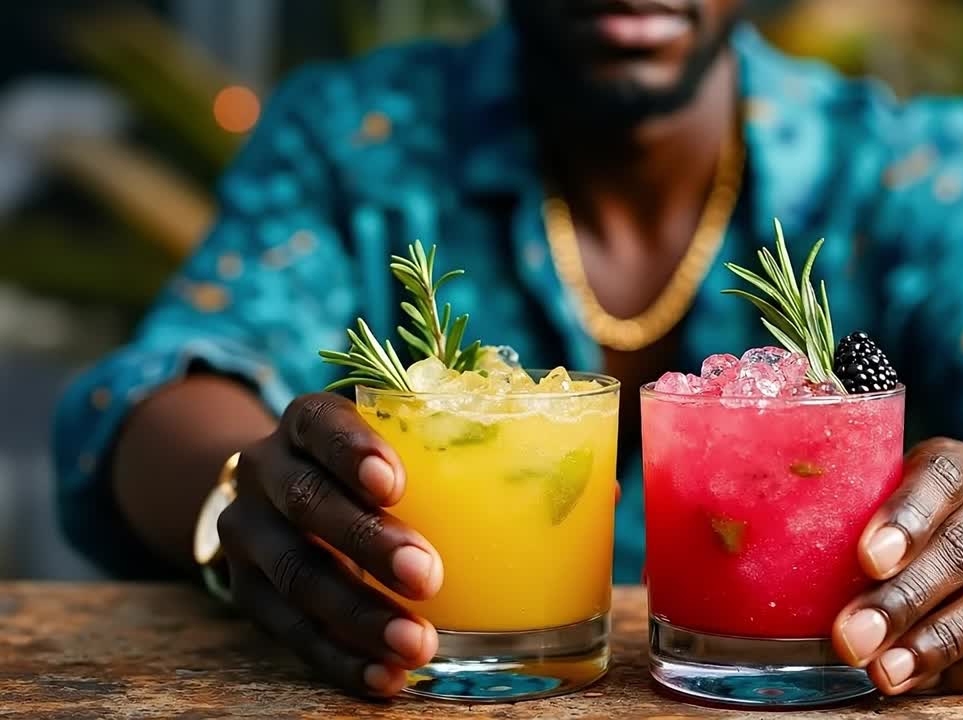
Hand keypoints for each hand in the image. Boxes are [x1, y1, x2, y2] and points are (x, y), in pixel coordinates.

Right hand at [215, 393, 443, 695]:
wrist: (273, 498)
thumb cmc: (365, 469)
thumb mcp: (392, 443)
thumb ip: (448, 454)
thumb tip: (566, 491)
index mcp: (307, 423)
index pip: (320, 424)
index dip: (352, 451)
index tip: (395, 485)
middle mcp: (267, 470)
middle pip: (308, 502)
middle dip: (369, 543)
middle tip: (428, 575)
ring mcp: (249, 532)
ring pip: (297, 575)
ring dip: (361, 614)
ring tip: (418, 644)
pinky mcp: (246, 591)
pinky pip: (290, 631)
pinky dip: (341, 658)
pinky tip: (387, 675)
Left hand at [832, 438, 962, 693]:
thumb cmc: (906, 515)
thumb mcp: (878, 493)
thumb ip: (840, 513)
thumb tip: (763, 561)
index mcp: (956, 467)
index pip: (940, 477)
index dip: (906, 517)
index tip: (867, 559)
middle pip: (961, 549)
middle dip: (904, 599)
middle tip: (852, 637)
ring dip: (937, 642)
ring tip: (884, 672)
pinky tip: (916, 680)